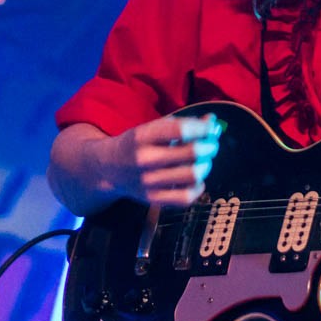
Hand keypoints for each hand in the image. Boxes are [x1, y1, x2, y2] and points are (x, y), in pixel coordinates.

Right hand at [96, 113, 221, 206]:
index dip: (202, 127)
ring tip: (204, 161)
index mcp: (143, 136)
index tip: (210, 126)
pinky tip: (196, 180)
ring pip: (193, 175)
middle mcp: (145, 159)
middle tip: (211, 144)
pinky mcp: (153, 199)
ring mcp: (148, 182)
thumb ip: (182, 124)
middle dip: (210, 146)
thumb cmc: (136, 144)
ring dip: (206, 166)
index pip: (181, 129)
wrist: (107, 168)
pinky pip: (186, 198)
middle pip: (192, 152)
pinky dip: (198, 188)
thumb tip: (212, 121)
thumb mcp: (153, 128)